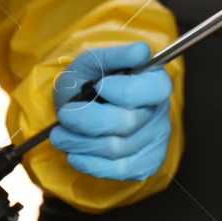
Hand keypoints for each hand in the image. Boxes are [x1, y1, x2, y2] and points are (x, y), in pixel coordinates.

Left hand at [50, 41, 171, 180]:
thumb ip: (115, 55)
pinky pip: (117, 170)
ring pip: (116, 149)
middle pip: (126, 123)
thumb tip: (141, 50)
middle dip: (86, 120)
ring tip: (61, 134)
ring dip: (79, 142)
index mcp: (155, 82)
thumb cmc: (89, 81)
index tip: (98, 85)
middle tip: (65, 115)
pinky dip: (88, 162)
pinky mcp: (144, 165)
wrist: (83, 105)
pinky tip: (75, 152)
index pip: (149, 90)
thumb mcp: (94, 61)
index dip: (119, 90)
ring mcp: (154, 141)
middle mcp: (160, 112)